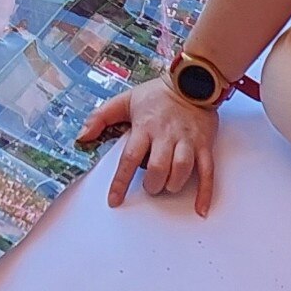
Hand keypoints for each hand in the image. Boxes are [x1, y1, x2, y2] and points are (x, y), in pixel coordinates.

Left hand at [79, 77, 218, 215]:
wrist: (193, 81)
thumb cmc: (157, 94)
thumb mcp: (125, 100)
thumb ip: (100, 117)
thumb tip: (82, 136)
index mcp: (145, 127)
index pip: (129, 158)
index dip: (120, 182)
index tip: (114, 200)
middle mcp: (166, 135)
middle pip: (158, 167)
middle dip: (152, 184)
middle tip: (149, 186)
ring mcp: (187, 141)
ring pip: (181, 170)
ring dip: (172, 184)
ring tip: (167, 185)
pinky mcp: (204, 145)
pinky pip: (207, 172)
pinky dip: (205, 193)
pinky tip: (201, 209)